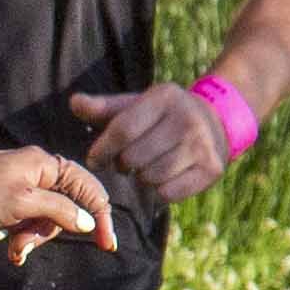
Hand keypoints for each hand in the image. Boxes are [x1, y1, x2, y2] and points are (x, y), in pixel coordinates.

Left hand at [0, 145, 117, 264]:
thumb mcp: (23, 204)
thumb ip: (60, 211)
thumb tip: (89, 222)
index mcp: (46, 165)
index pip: (88, 189)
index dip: (101, 217)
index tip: (108, 246)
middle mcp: (36, 173)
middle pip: (64, 210)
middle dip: (45, 233)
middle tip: (22, 246)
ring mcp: (20, 187)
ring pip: (42, 220)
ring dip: (27, 238)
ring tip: (7, 246)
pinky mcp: (4, 202)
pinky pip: (23, 223)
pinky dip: (13, 234)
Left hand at [67, 83, 235, 207]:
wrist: (214, 122)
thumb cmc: (161, 116)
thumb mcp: (136, 105)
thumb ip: (103, 108)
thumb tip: (74, 103)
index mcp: (165, 97)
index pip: (123, 129)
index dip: (102, 149)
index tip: (94, 160)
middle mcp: (187, 119)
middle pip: (134, 157)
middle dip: (122, 164)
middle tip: (126, 162)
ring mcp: (202, 145)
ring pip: (151, 177)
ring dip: (140, 178)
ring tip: (145, 168)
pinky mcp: (212, 168)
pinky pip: (169, 192)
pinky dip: (158, 191)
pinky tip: (162, 178)